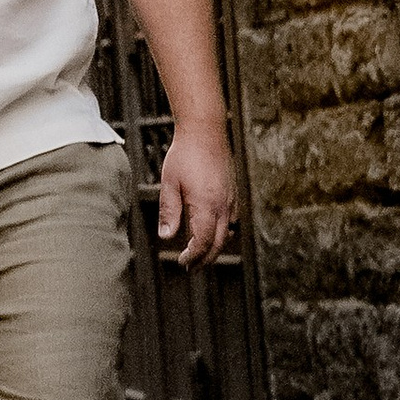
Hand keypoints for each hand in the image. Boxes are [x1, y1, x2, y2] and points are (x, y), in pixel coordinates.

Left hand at [157, 121, 235, 269]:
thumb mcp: (169, 184)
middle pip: (219, 243)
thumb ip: (169, 212)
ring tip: (200, 254)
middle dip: (206, 258)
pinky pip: (231, 220)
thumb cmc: (184, 156)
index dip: (194, 256)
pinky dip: (222, 232)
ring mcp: (231, 199)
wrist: (206, 131)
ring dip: (215, 247)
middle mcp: (223, 206)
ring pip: (228, 233)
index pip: (203, 242)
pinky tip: (212, 232)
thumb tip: (166, 237)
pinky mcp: (233, 193)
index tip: (183, 263)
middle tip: (192, 268)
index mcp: (206, 205)